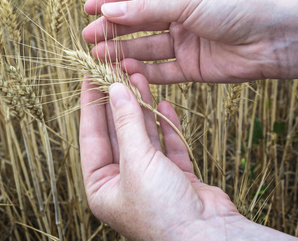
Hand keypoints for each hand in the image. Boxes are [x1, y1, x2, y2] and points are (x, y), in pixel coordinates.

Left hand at [79, 74, 297, 239]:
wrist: (207, 236)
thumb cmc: (162, 210)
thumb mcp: (137, 163)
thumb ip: (127, 124)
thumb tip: (116, 90)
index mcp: (102, 186)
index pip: (91, 136)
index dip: (90, 105)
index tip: (90, 77)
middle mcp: (124, 182)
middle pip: (118, 132)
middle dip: (119, 102)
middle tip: (118, 72)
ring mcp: (151, 178)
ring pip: (144, 135)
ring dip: (142, 108)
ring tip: (141, 79)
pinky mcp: (176, 176)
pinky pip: (167, 145)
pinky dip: (166, 126)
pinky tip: (164, 105)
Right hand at [83, 0, 286, 82]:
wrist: (273, 37)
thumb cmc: (236, 7)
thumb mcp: (188, 0)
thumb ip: (147, 8)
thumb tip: (109, 10)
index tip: (87, 9)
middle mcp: (181, 14)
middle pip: (139, 21)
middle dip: (113, 29)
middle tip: (88, 39)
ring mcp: (186, 42)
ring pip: (148, 47)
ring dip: (124, 51)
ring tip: (100, 56)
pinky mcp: (193, 67)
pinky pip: (164, 70)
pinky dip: (146, 71)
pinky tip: (126, 71)